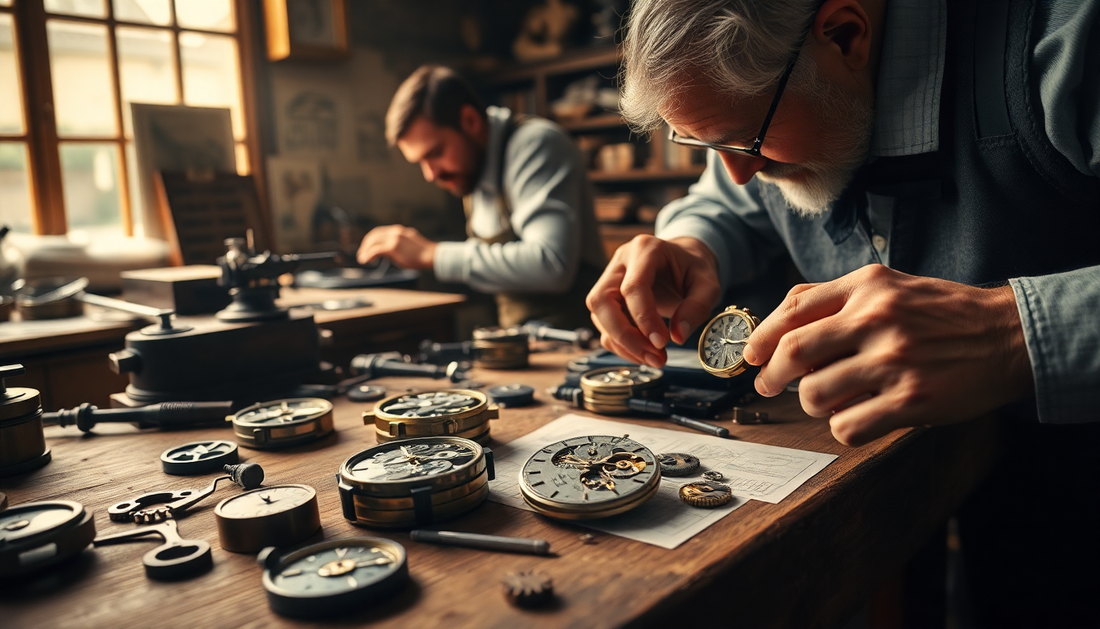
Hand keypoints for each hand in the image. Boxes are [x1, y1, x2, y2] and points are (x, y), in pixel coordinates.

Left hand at [356, 225, 436, 269]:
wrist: (432, 255)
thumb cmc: (424, 254)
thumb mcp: (411, 244)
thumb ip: (401, 244)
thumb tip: (394, 252)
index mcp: (399, 230)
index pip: (379, 231)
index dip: (371, 240)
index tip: (367, 248)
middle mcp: (396, 231)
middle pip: (374, 235)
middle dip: (365, 244)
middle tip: (362, 254)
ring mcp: (394, 238)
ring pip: (373, 242)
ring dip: (365, 250)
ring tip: (362, 259)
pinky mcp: (393, 247)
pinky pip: (375, 250)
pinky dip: (368, 255)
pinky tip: (366, 261)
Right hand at [586, 235, 721, 366]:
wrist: (685, 262)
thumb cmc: (694, 270)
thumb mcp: (708, 284)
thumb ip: (697, 307)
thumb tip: (677, 335)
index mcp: (645, 250)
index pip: (633, 287)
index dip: (644, 318)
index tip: (662, 343)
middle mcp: (621, 262)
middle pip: (602, 301)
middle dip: (624, 335)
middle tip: (653, 356)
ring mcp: (609, 279)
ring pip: (599, 316)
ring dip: (623, 344)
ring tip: (654, 358)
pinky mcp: (608, 298)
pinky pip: (604, 325)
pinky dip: (621, 345)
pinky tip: (644, 353)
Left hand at [743, 265, 1032, 445]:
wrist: (1008, 336)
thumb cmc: (942, 314)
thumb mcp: (890, 286)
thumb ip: (838, 298)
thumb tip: (778, 321)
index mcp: (866, 287)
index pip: (792, 309)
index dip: (761, 337)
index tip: (752, 356)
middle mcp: (876, 319)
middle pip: (793, 352)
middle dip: (770, 376)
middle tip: (767, 386)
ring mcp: (893, 360)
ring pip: (815, 394)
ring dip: (812, 404)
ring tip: (830, 400)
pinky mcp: (911, 400)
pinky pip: (847, 426)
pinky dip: (842, 428)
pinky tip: (857, 418)